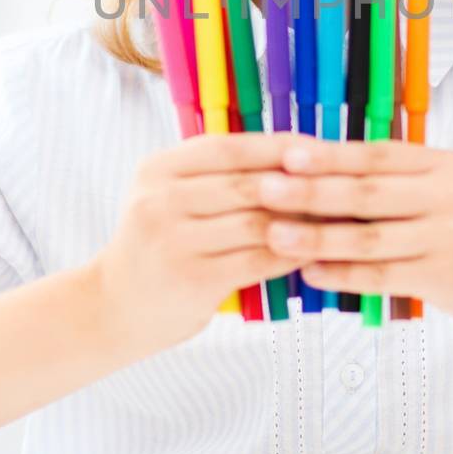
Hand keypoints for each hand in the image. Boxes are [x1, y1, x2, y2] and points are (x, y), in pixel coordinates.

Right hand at [91, 133, 316, 355]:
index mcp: (157, 169)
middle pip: (247, 183)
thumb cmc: (156, 248)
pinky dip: (289, 255)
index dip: (279, 146)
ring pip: (257, 222)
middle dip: (299, 184)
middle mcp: (160, 199)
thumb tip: (291, 155)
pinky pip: (256, 261)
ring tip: (334, 220)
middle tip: (341, 185)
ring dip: (302, 221)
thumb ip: (214, 176)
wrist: (111, 307)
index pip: (230, 147)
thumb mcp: (168, 197)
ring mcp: (173, 240)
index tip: (319, 148)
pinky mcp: (191, 278)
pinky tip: (311, 253)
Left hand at [256, 139, 452, 341]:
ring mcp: (449, 237)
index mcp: (445, 166)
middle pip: (365, 190)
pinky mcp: (447, 278)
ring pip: (368, 235)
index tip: (282, 152)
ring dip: (314, 235)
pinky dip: (342, 274)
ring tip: (273, 234)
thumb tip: (329, 177)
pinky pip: (382, 275)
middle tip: (262, 188)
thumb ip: (406, 185)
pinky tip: (311, 273)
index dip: (327, 154)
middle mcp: (448, 196)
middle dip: (308, 190)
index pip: (376, 154)